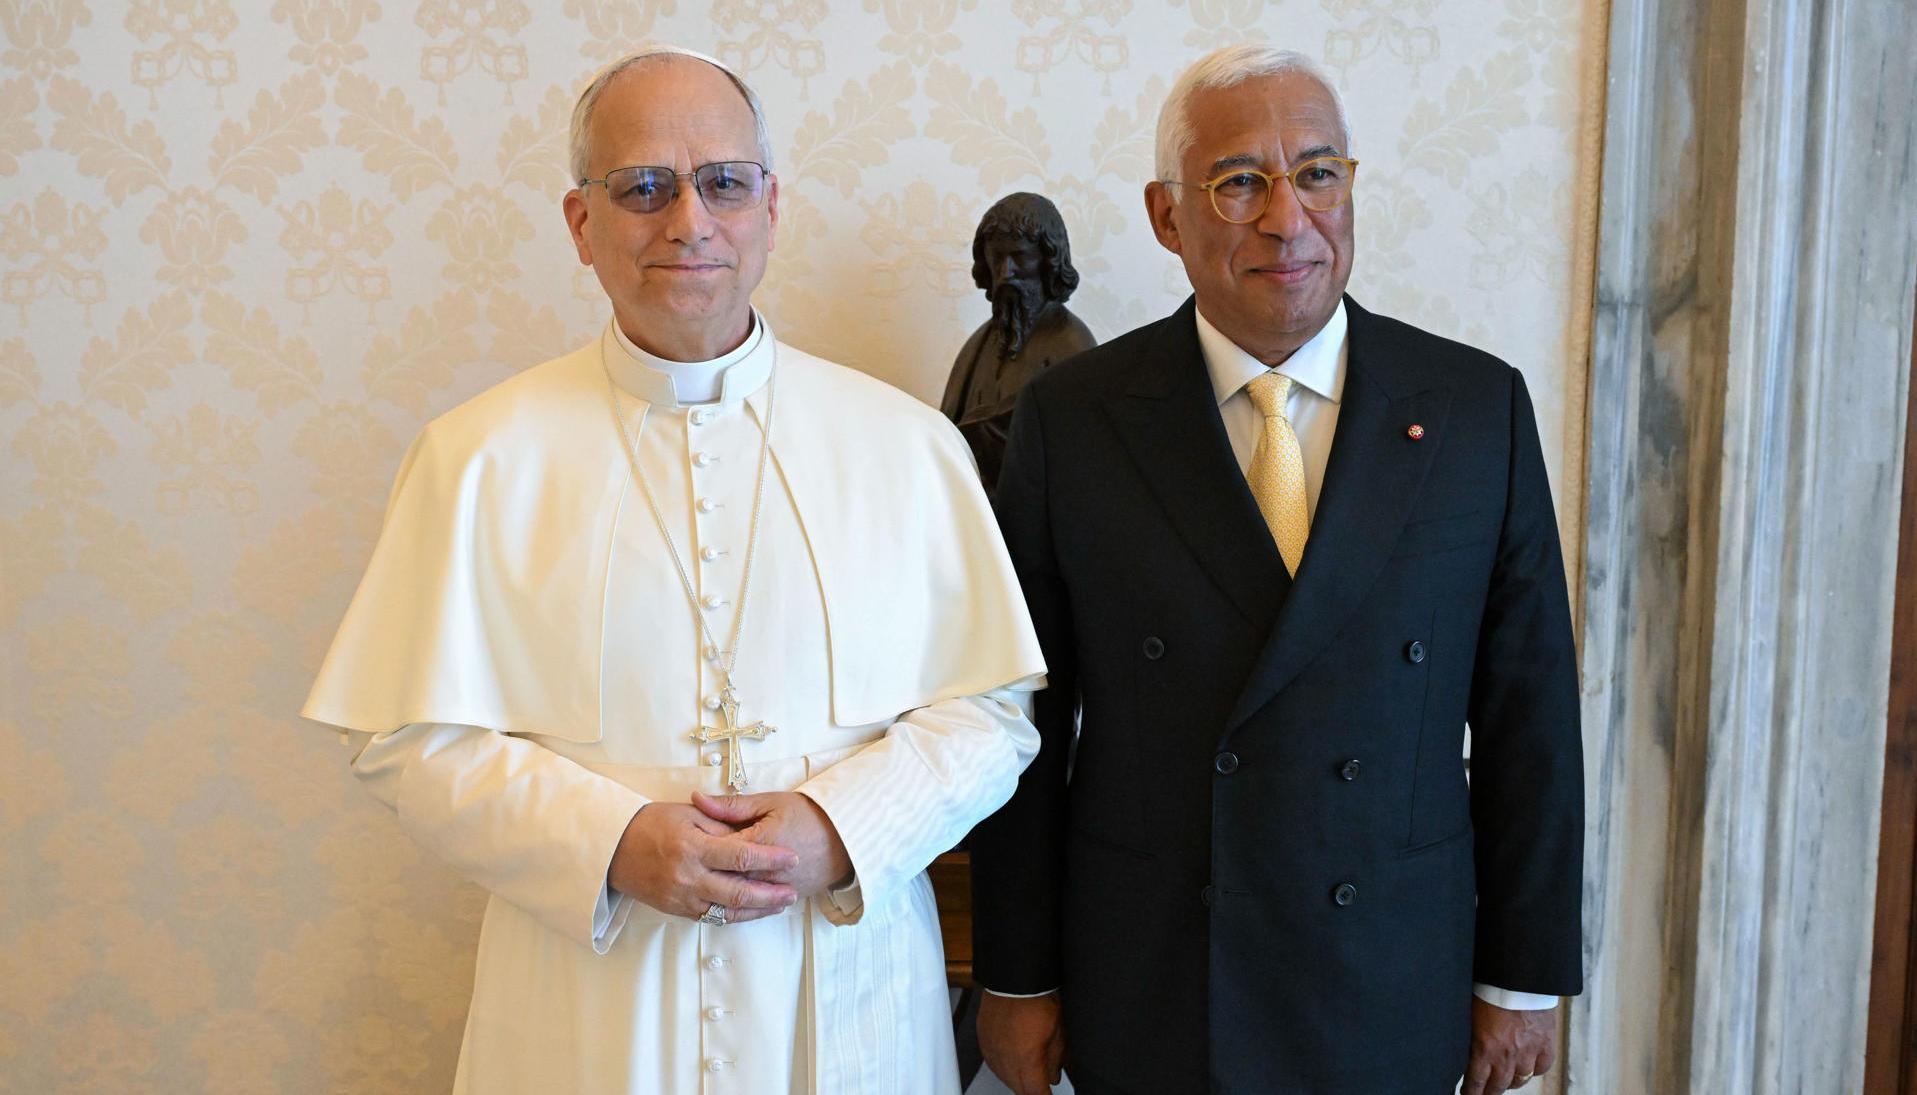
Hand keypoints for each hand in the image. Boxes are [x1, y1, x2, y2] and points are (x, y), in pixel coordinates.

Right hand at [607, 801, 798, 923]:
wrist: (613, 848)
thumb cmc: (651, 824)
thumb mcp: (687, 814)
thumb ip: (721, 825)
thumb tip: (752, 837)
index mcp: (693, 847)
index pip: (742, 856)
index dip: (771, 859)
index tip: (791, 857)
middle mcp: (689, 877)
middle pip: (740, 892)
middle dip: (771, 894)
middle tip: (792, 891)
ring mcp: (682, 897)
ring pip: (728, 911)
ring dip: (757, 910)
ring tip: (780, 905)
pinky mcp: (677, 910)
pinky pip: (712, 917)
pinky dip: (735, 915)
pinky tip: (751, 910)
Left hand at [691, 790, 852, 896]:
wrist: (847, 836)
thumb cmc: (809, 814)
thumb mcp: (771, 802)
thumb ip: (732, 806)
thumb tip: (698, 799)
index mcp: (761, 841)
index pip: (720, 849)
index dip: (700, 848)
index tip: (685, 844)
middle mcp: (769, 869)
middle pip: (726, 877)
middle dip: (704, 875)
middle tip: (685, 871)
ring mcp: (779, 886)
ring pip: (740, 896)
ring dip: (719, 894)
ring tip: (700, 888)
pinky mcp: (790, 896)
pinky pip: (759, 907)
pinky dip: (741, 906)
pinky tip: (725, 902)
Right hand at [978, 991, 1064, 1094]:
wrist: (1013, 979)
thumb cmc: (1036, 999)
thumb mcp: (1058, 1032)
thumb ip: (1055, 1060)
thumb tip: (1053, 1077)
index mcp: (1027, 1060)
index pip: (1035, 1094)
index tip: (1047, 1094)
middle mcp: (1006, 1060)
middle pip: (1019, 1090)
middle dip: (1032, 1089)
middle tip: (1041, 1083)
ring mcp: (992, 1051)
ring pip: (1005, 1079)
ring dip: (1018, 1079)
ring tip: (1029, 1070)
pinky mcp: (983, 1042)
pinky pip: (993, 1063)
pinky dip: (1004, 1066)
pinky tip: (1013, 1059)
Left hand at [1463, 997, 1555, 1094]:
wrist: (1519, 976)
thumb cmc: (1489, 988)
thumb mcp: (1470, 1014)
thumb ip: (1471, 1036)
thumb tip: (1466, 1049)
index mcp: (1484, 1048)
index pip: (1475, 1082)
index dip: (1471, 1092)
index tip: (1468, 1094)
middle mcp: (1507, 1055)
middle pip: (1498, 1086)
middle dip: (1489, 1091)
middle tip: (1485, 1092)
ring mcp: (1528, 1051)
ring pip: (1520, 1080)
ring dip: (1511, 1081)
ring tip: (1504, 1080)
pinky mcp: (1546, 1043)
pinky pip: (1541, 1067)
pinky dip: (1534, 1069)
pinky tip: (1528, 1067)